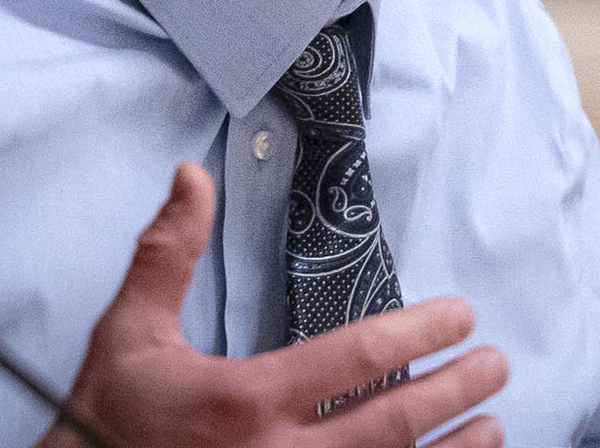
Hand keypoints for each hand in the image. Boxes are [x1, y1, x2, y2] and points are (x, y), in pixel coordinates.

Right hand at [35, 164, 508, 447]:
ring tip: (493, 425)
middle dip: (455, 390)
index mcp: (246, 403)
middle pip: (393, 424)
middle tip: (496, 365)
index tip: (461, 315)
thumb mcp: (128, 337)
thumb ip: (167, 254)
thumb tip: (191, 176)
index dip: (419, 333)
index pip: (356, 361)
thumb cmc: (103, 426)